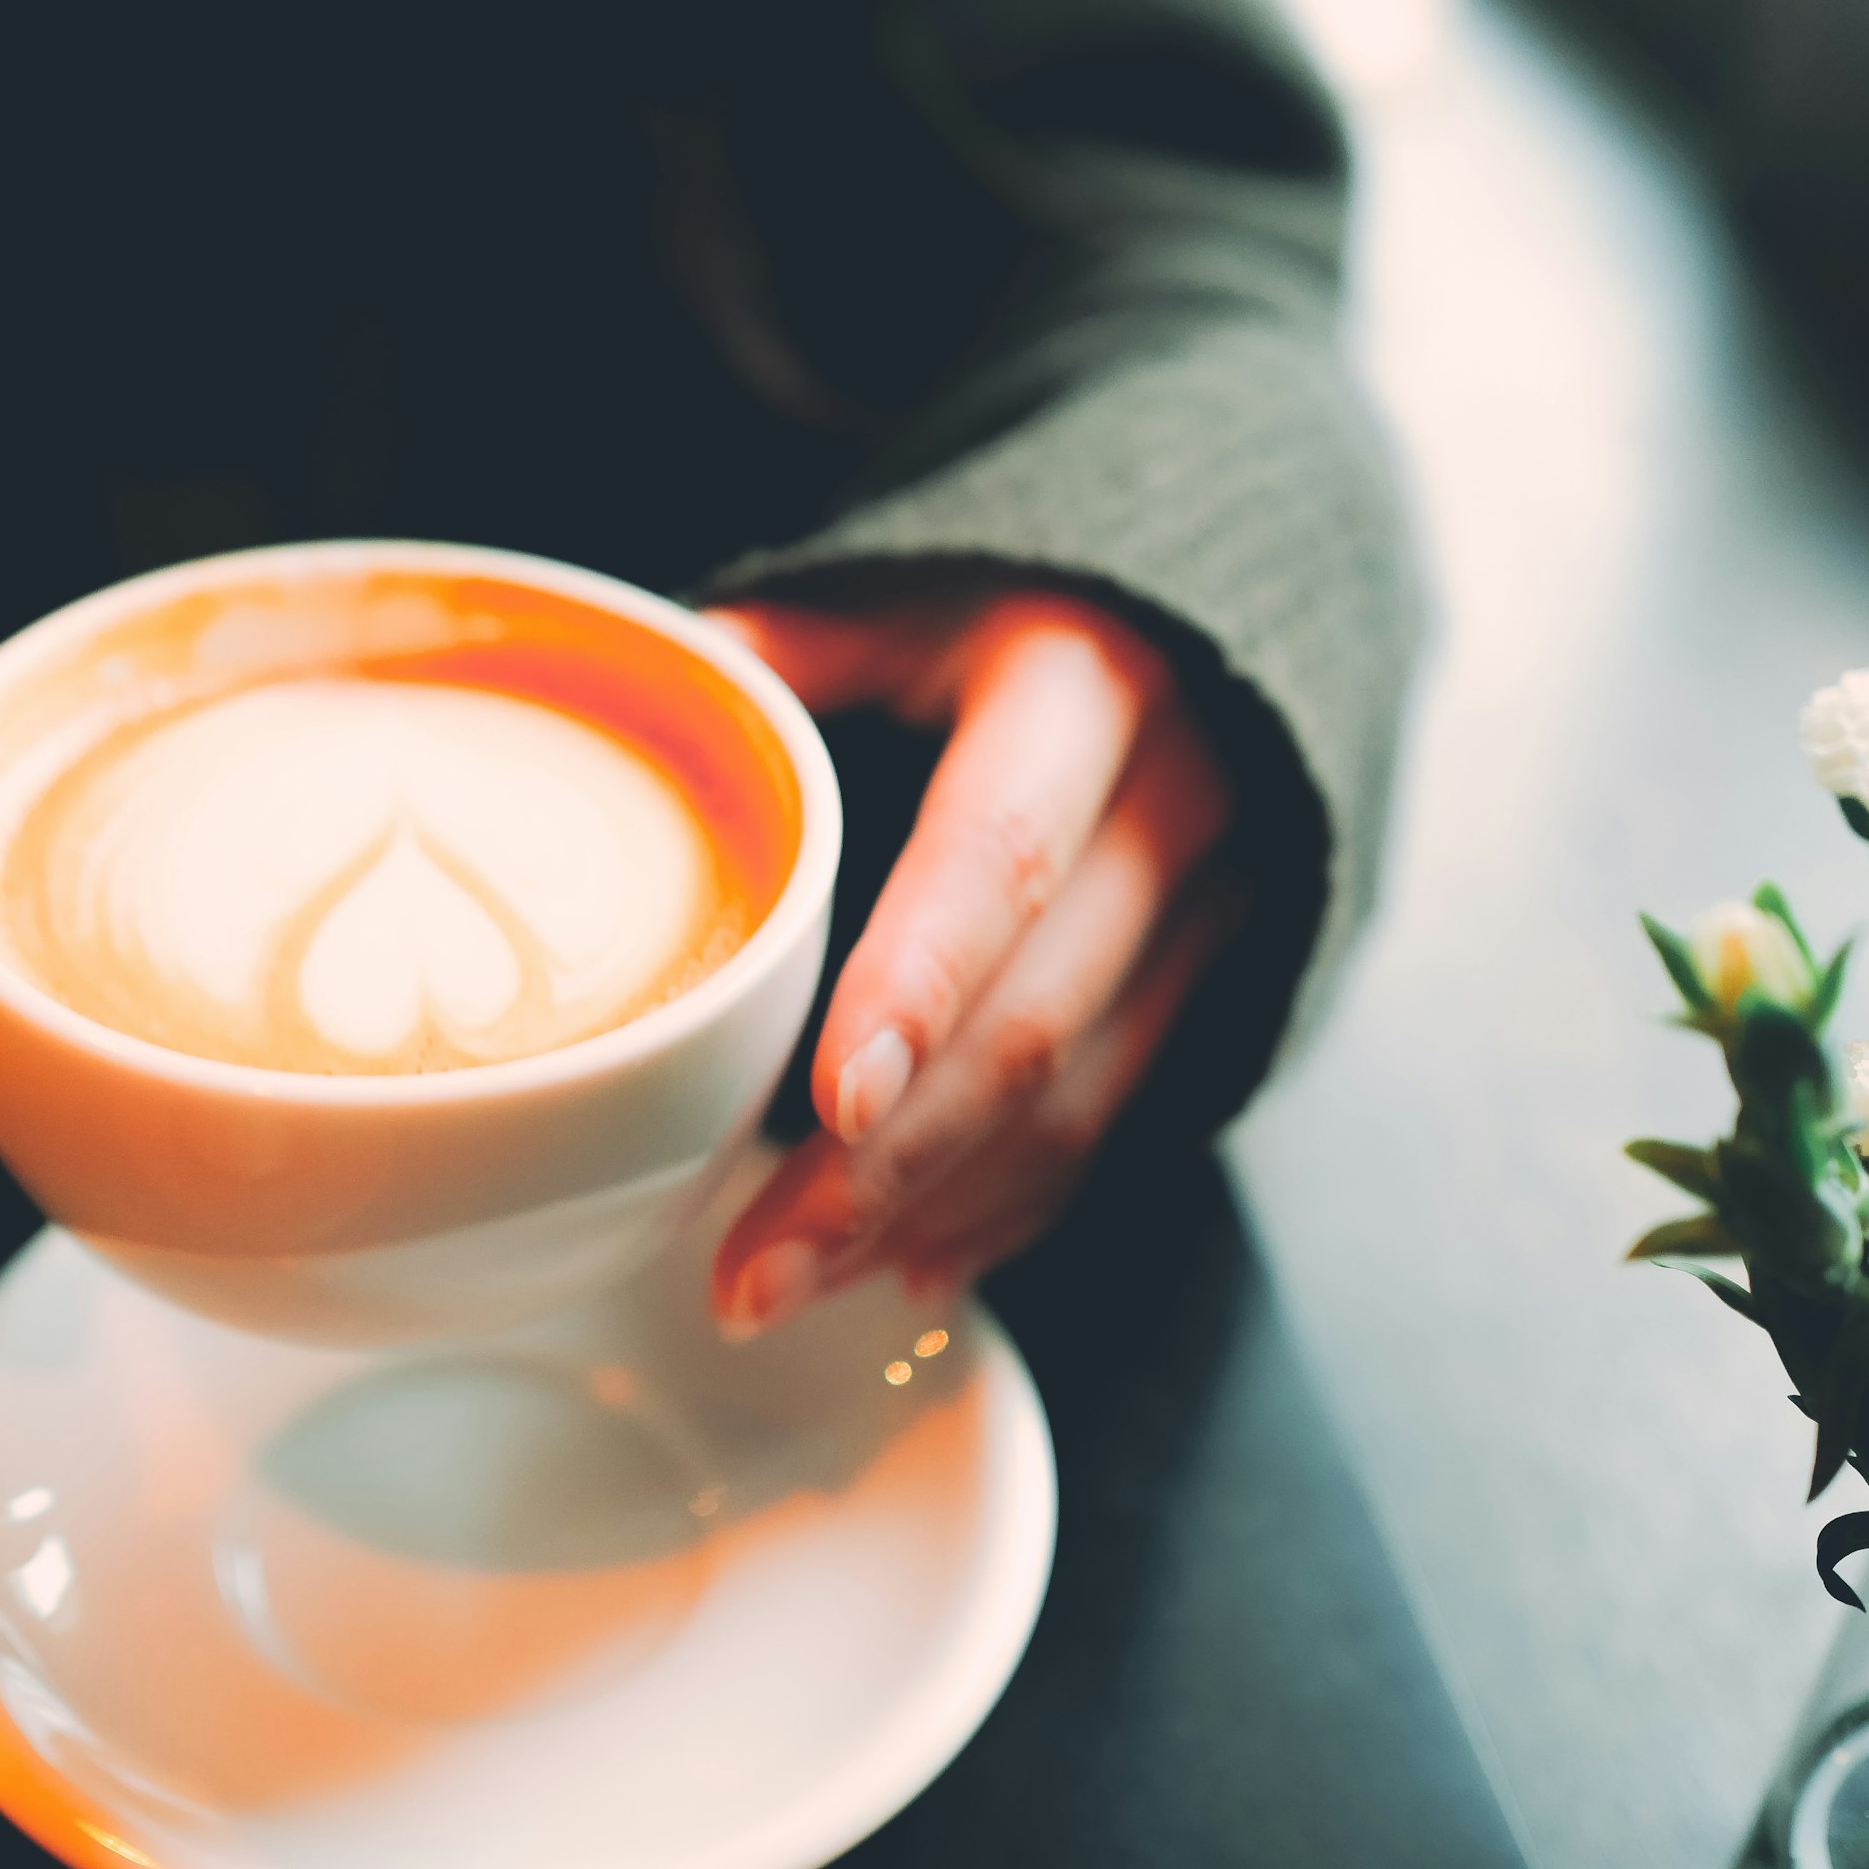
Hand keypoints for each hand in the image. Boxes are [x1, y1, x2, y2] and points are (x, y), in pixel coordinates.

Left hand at [703, 583, 1242, 1333]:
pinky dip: (1006, 1211)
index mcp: (1085, 689)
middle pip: (1034, 1020)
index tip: (835, 1097)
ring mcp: (1211, 917)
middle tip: (748, 1273)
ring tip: (786, 1287)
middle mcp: (1173, 813)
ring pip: (1078, 1102)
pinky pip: (1112, 1127)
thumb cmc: (1022, 600)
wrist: (1220, 620)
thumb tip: (647, 687)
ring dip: (929, 1215)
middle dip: (887, 1168)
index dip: (921, 979)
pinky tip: (906, 1268)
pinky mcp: (1210, 991)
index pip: (1002, 851)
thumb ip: (789, 643)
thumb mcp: (914, 581)